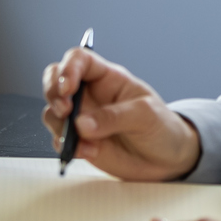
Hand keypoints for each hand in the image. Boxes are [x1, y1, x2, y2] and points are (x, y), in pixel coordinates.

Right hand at [43, 47, 201, 180]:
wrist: (168, 161)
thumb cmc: (162, 128)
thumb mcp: (145, 116)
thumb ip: (114, 117)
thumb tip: (82, 124)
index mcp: (108, 78)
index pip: (79, 60)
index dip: (68, 69)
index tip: (68, 88)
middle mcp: (90, 94)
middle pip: (55, 80)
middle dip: (52, 92)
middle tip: (65, 111)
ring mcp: (83, 117)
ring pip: (53, 112)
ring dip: (59, 125)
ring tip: (82, 140)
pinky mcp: (80, 140)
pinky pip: (60, 140)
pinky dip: (67, 147)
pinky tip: (88, 152)